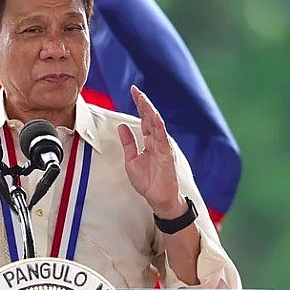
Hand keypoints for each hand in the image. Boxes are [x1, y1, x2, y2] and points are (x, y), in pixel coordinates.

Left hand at [118, 85, 186, 218]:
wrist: (158, 199)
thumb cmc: (148, 182)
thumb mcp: (131, 159)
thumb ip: (128, 143)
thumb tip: (122, 127)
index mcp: (149, 142)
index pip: (144, 119)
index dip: (140, 105)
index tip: (134, 92)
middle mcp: (157, 141)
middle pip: (150, 118)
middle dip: (144, 103)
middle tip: (136, 90)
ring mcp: (163, 147)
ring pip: (157, 124)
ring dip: (150, 111)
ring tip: (143, 99)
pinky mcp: (166, 155)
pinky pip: (163, 138)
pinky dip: (159, 126)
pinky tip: (154, 117)